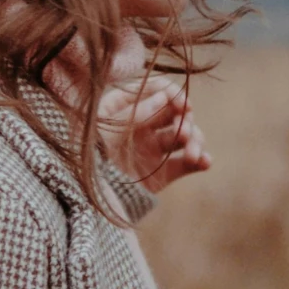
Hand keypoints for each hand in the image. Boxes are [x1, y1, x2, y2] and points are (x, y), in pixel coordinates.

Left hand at [46, 29, 211, 194]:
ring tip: (194, 154)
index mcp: (125, 107)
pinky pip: (187, 163)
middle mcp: (142, 125)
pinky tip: (205, 162)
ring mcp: (153, 149)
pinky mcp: (162, 174)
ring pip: (185, 137)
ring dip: (195, 141)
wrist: (83, 199)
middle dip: (185, 121)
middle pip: (176, 113)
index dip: (173, 93)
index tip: (183, 104)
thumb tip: (165, 97)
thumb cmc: (88, 157)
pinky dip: (200, 161)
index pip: (156, 90)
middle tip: (184, 134)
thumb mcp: (106, 130)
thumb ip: (136, 113)